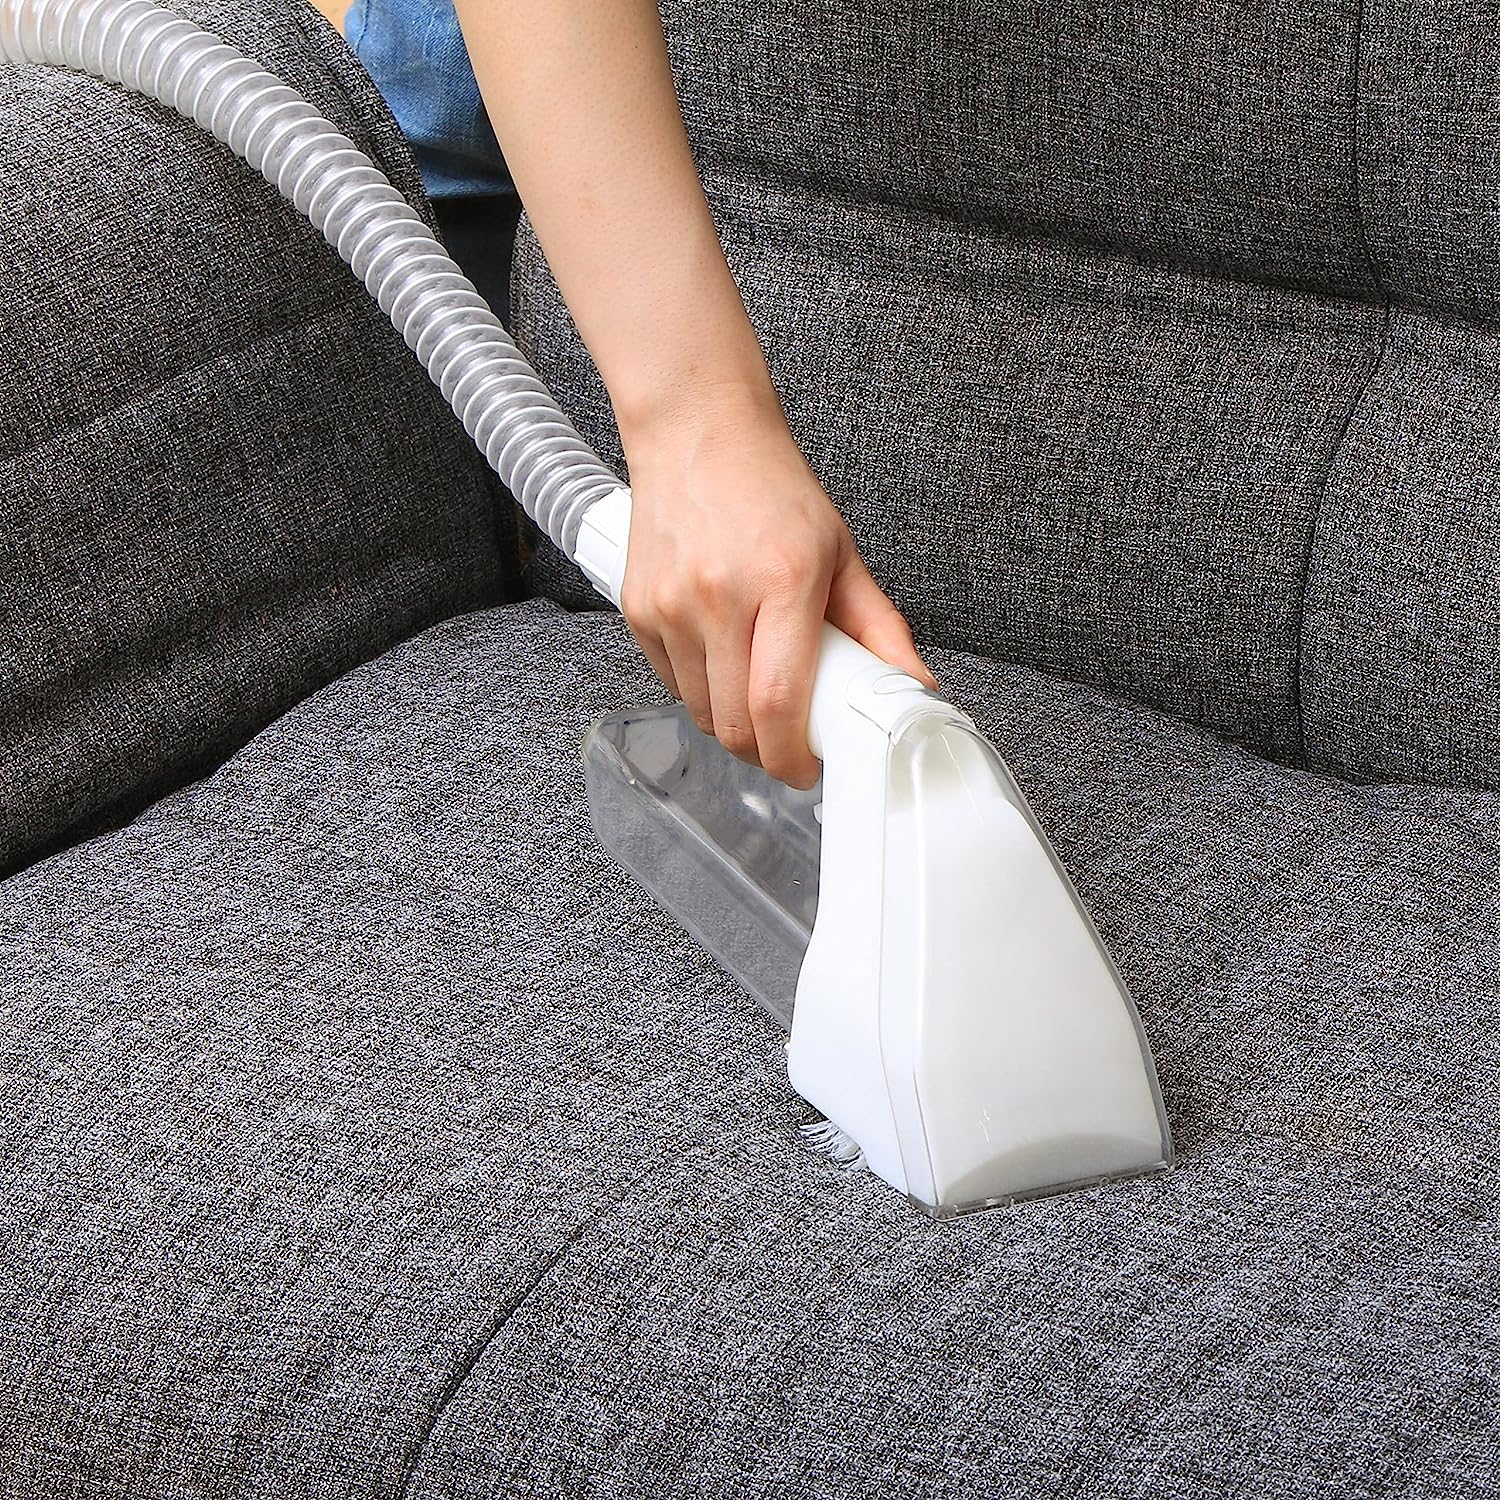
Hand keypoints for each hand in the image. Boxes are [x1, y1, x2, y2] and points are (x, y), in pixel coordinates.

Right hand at [617, 381, 938, 789]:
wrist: (698, 434)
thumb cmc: (771, 489)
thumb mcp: (841, 553)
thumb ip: (879, 628)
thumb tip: (914, 687)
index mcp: (782, 581)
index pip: (777, 703)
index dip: (791, 756)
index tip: (806, 769)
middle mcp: (720, 596)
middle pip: (734, 724)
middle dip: (764, 752)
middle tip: (787, 741)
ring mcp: (672, 605)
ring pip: (701, 713)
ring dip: (731, 724)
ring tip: (755, 694)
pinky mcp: (640, 610)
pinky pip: (672, 684)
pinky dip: (700, 692)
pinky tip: (721, 660)